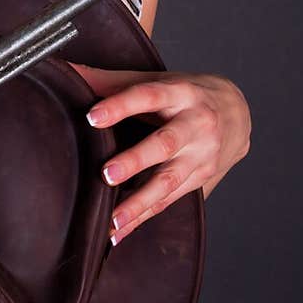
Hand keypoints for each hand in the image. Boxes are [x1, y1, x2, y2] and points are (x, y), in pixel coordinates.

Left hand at [67, 63, 250, 244]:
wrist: (238, 113)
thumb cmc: (186, 94)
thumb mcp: (156, 80)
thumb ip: (111, 81)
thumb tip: (64, 71)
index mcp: (180, 93)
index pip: (148, 96)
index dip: (121, 105)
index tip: (92, 117)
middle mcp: (196, 123)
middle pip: (165, 143)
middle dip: (136, 161)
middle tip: (106, 174)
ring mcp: (202, 154)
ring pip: (170, 180)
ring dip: (140, 202)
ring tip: (113, 220)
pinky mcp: (201, 178)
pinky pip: (170, 201)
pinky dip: (144, 217)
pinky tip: (119, 231)